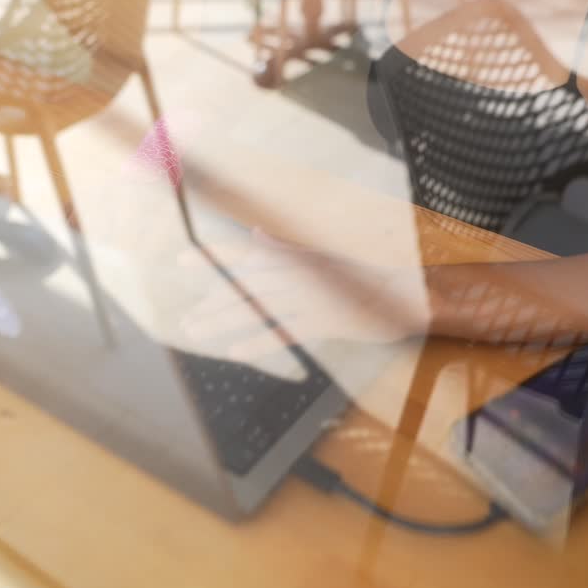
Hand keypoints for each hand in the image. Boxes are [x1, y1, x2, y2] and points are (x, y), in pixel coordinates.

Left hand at [179, 231, 430, 364]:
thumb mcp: (322, 253)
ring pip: (256, 308)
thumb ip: (287, 247)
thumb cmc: (364, 271)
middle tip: (187, 319)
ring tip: (198, 332)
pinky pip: (284, 333)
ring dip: (225, 321)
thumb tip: (257, 234)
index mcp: (295, 255)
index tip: (183, 260)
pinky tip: (236, 352)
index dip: (213, 256)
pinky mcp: (322, 321)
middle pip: (244, 287)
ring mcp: (307, 297)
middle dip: (213, 302)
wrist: (405, 288)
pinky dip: (259, 342)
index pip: (245, 253)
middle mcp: (296, 274)